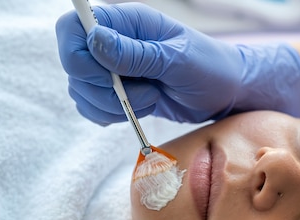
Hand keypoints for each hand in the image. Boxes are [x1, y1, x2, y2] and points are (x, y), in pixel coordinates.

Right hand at [55, 3, 299, 124]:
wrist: (227, 94)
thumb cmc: (210, 70)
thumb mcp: (177, 61)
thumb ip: (136, 54)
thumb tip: (94, 40)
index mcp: (126, 23)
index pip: (72, 28)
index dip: (77, 54)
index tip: (109, 74)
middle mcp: (114, 44)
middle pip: (74, 67)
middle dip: (106, 89)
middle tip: (148, 91)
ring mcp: (114, 70)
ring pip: (82, 91)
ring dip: (114, 106)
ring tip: (153, 98)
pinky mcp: (120, 94)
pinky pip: (94, 108)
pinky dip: (113, 116)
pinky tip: (142, 109)